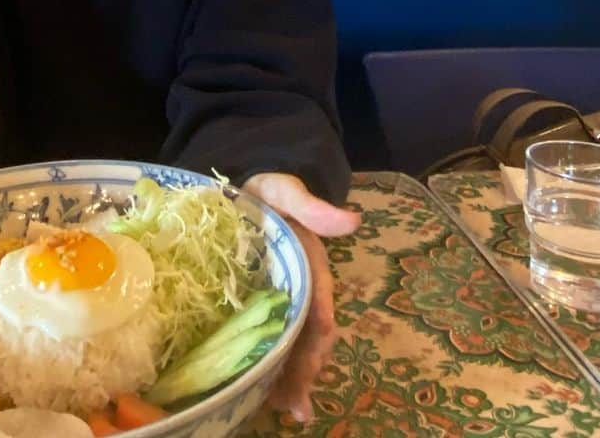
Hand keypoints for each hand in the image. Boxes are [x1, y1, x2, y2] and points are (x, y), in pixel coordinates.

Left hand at [243, 172, 359, 423]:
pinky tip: (264, 397)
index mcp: (310, 266)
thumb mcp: (285, 191)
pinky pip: (274, 342)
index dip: (319, 333)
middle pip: (310, 337)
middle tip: (294, 406)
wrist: (248, 187)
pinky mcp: (265, 306)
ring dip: (292, 379)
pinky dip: (273, 370)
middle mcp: (303, 289)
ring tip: (285, 411)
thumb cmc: (269, 190)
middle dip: (306, 370)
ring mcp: (285, 301)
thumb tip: (351, 220)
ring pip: (294, 346)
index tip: (315, 357)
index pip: (321, 306)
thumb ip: (311, 206)